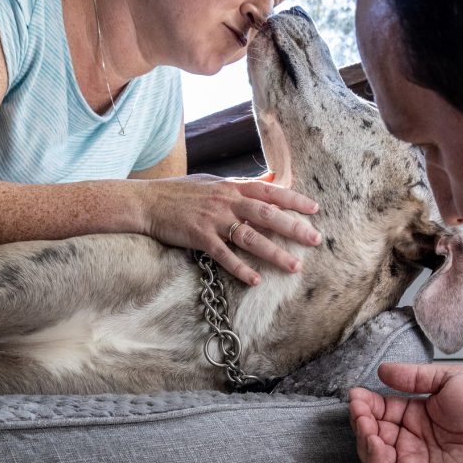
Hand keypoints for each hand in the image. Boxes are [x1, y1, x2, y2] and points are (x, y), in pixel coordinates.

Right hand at [142, 173, 319, 284]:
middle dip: (294, 227)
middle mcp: (226, 201)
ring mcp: (213, 220)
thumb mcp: (212, 182)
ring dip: (274, 252)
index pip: (269, 191)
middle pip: (267, 214)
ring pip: (251, 237)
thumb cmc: (179, 193)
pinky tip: (255, 280)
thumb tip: (265, 184)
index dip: (293, 199)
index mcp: (231, 187)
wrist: (147, 201)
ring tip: (294, 266)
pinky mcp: (199, 237)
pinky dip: (241, 268)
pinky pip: (224, 255)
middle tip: (315, 239)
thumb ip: (238, 186)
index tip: (314, 209)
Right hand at [348, 363, 462, 462]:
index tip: (356, 394)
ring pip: (374, 455)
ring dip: (364, 439)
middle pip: (373, 431)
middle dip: (361, 419)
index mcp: (418, 414)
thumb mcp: (450, 379)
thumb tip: (383, 371)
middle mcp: (412, 438)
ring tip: (367, 425)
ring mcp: (415, 461)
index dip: (365, 403)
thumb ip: (414, 377)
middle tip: (359, 408)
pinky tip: (376, 444)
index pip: (381, 409)